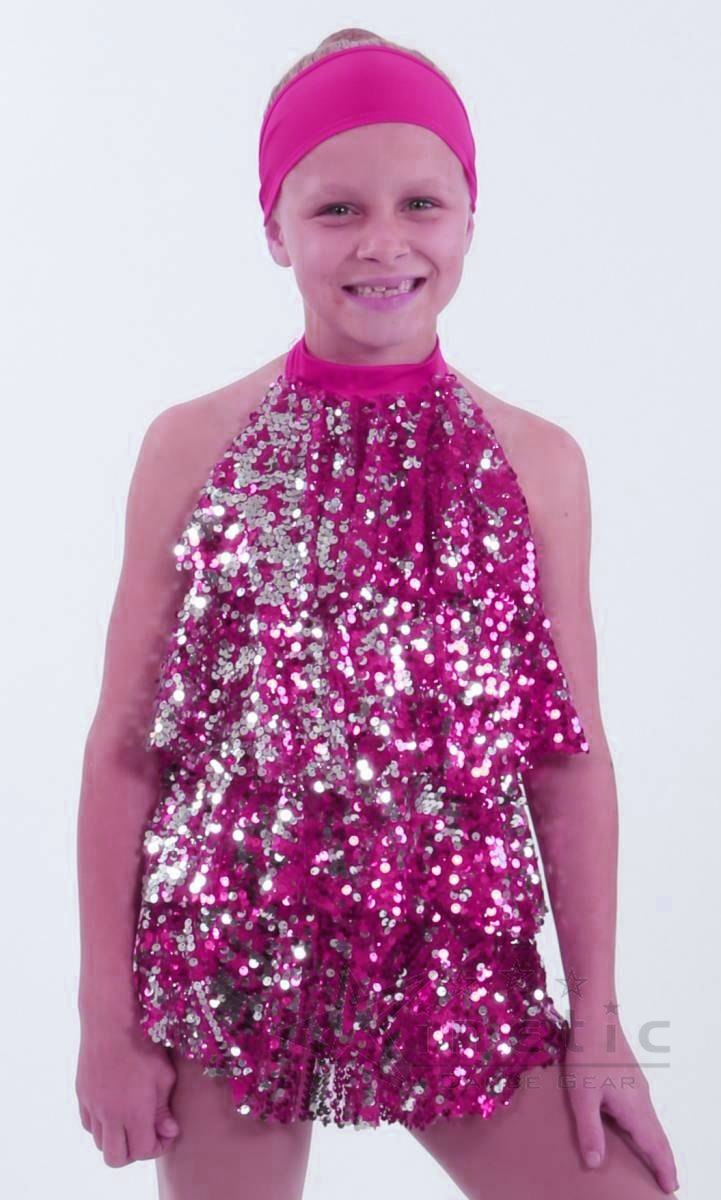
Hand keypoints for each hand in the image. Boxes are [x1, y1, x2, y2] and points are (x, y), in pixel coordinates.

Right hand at [75, 1017, 180, 1167]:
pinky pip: (89, 1124)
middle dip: (135, 1152)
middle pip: (116, 1158)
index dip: (159, 1146)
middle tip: (148, 1132)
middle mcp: (108, 1115)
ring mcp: (92, 1105)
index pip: (143, 1151)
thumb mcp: (164, 1075)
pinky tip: (116, 1107)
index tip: (167, 1130)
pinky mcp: (82, 1094)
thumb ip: (164, 1109)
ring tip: (132, 1118)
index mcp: (133, 1113)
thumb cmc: (144, 1044)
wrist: (111, 1020)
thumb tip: (169, 1131)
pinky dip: (102, 1125)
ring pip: (100, 1142)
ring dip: (117, 1138)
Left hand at [564, 1023, 678, 1193]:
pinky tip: (632, 1127)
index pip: (655, 1146)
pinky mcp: (629, 1077)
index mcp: (635, 1109)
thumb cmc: (587, 1055)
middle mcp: (642, 1100)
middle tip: (666, 1182)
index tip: (670, 1188)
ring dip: (654, 1144)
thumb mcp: (583, 1096)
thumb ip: (590, 1131)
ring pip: (651, 1122)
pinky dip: (645, 1128)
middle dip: (662, 1161)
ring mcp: (637, 1087)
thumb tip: (596, 1164)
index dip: (663, 1169)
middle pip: (658, 1136)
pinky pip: (642, 1110)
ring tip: (651, 1160)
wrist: (596, 1017)